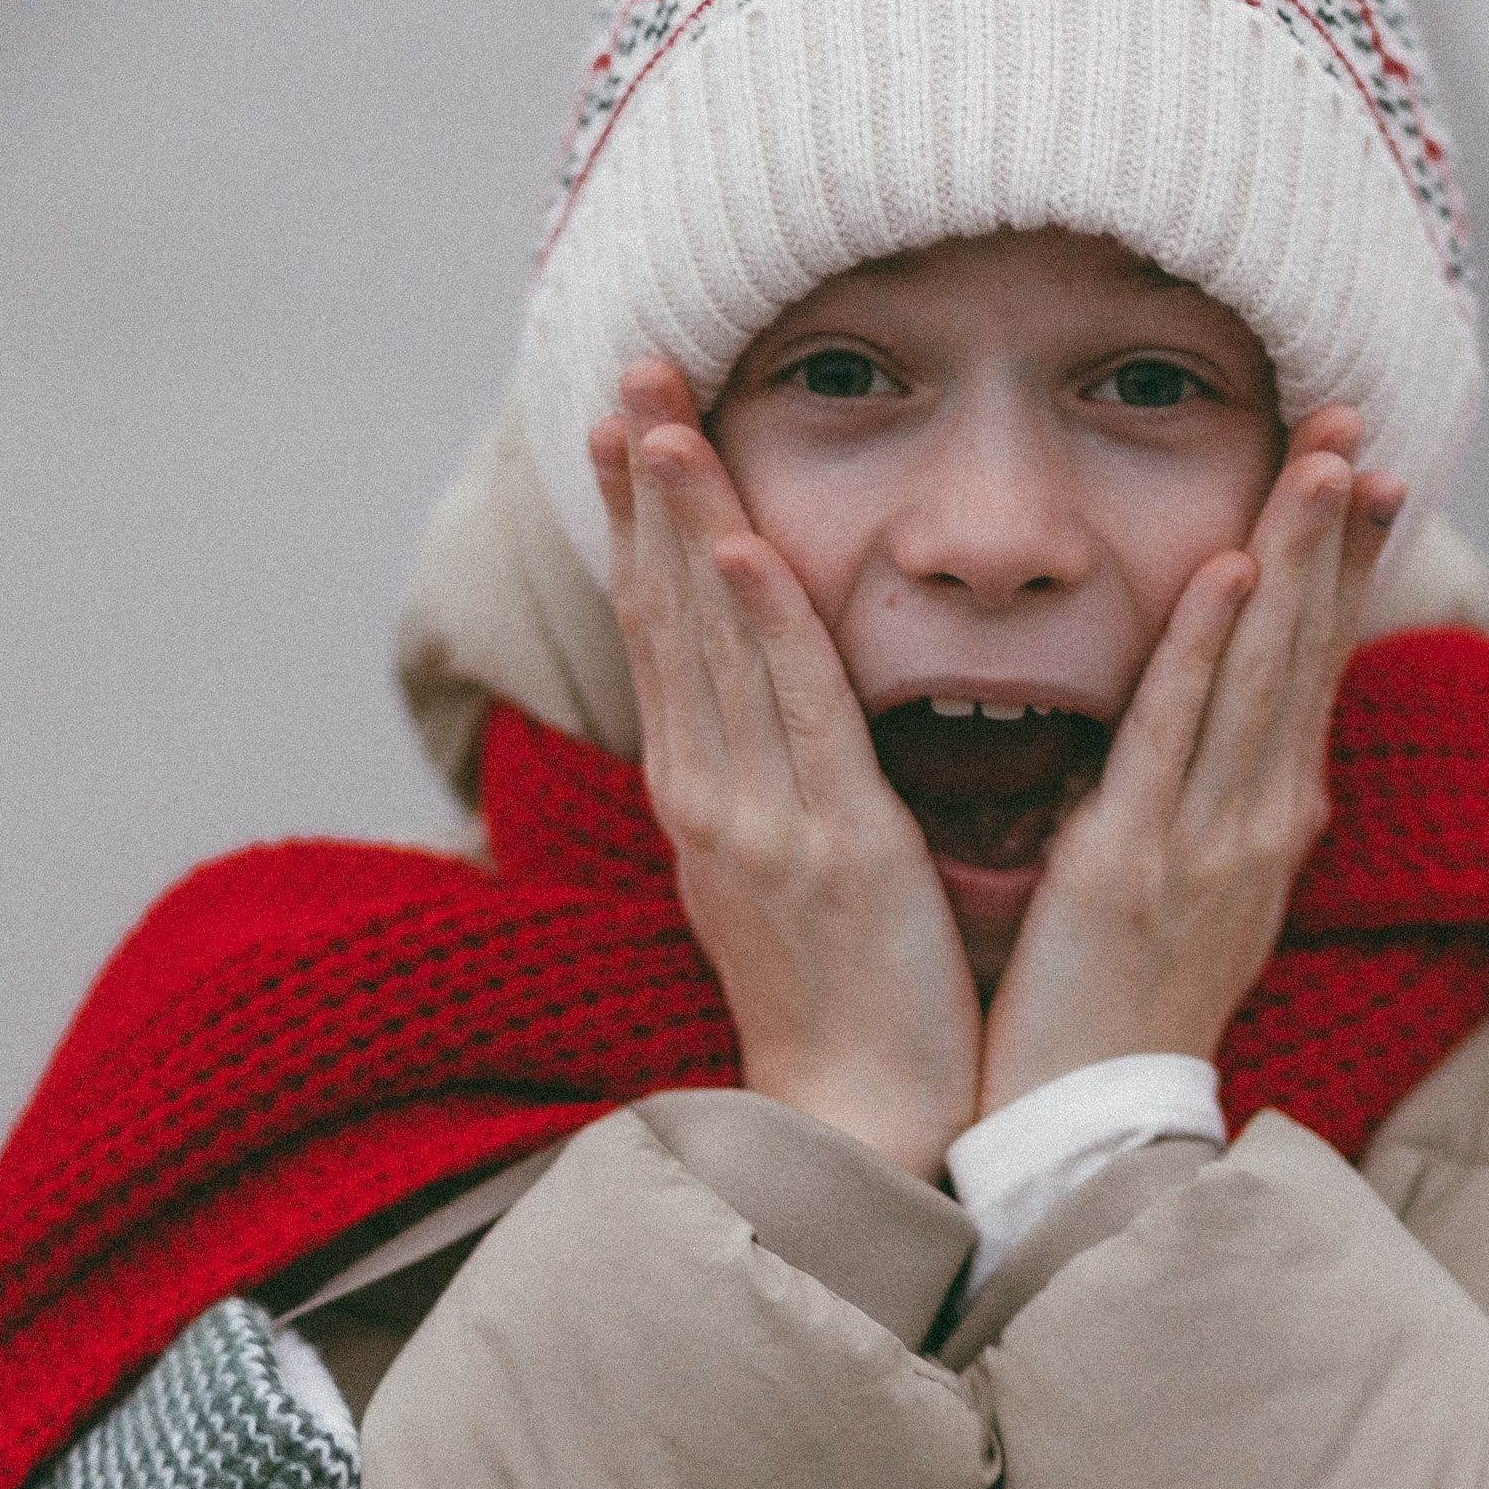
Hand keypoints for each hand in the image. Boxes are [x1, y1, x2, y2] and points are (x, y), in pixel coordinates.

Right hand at [591, 364, 980, 1180]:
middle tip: (632, 367)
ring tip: (667, 415)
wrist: (861, 1121)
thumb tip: (771, 721)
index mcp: (708, 798)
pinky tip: (738, 546)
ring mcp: (762, 819)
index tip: (627, 424)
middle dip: (648, 486)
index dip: (641, 522)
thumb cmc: (846, 1003)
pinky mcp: (832, 847)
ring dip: (687, 519)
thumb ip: (779, 787)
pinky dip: (760, 625)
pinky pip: (794, 716)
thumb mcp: (792, 875)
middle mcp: (713, 795)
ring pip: (714, 642)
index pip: (666, 631)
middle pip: (668, 612)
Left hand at [976, 413, 1401, 1111]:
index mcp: (1267, 826)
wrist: (1089, 1133)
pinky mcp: (1134, 867)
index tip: (1365, 472)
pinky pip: (1174, 736)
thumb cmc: (1115, 1018)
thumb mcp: (1184, 898)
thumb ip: (1199, 810)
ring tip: (1319, 460)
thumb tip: (1212, 738)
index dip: (1340, 569)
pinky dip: (1204, 648)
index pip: (1310, 670)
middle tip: (1356, 421)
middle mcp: (1258, 823)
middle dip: (1334, 534)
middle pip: (1305, 651)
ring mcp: (1206, 843)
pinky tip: (1224, 568)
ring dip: (1291, 558)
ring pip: (1261, 674)